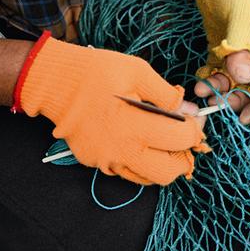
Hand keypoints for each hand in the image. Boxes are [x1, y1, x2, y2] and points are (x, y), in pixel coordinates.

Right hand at [13, 34, 208, 185]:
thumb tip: (189, 110)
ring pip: (147, 178)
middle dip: (182, 156)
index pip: (181, 140)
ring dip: (161, 162)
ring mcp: (106, 160)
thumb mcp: (137, 72)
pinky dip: (139, 161)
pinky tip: (137, 140)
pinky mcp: (95, 162)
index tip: (194, 118)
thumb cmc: (96, 72)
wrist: (54, 82)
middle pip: (168, 173)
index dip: (195, 129)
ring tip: (161, 139)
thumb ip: (166, 94)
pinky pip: (126, 171)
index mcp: (134, 126)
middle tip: (181, 136)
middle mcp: (121, 151)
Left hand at [189, 0, 249, 122]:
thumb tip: (240, 79)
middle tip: (217, 104)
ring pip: (235, 81)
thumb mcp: (246, 17)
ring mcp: (245, 48)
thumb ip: (242, 49)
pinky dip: (211, 77)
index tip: (245, 116)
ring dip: (220, 90)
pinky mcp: (226, 43)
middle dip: (237, 98)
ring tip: (203, 92)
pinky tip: (201, 80)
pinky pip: (220, 70)